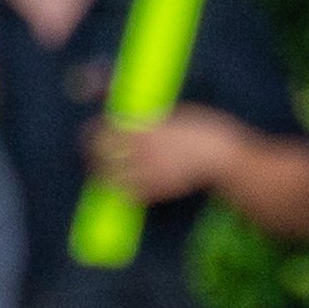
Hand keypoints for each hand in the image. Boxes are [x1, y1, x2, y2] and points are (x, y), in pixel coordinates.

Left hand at [90, 104, 247, 205]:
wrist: (219, 156)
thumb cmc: (199, 129)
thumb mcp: (172, 113)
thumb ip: (147, 117)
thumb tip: (126, 115)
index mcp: (143, 129)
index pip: (105, 131)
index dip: (92, 132)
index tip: (88, 132)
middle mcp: (141, 151)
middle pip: (103, 155)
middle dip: (92, 155)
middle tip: (89, 155)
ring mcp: (148, 173)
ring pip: (112, 178)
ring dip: (103, 175)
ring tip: (100, 174)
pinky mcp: (157, 190)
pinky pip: (130, 194)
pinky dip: (123, 191)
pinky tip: (123, 187)